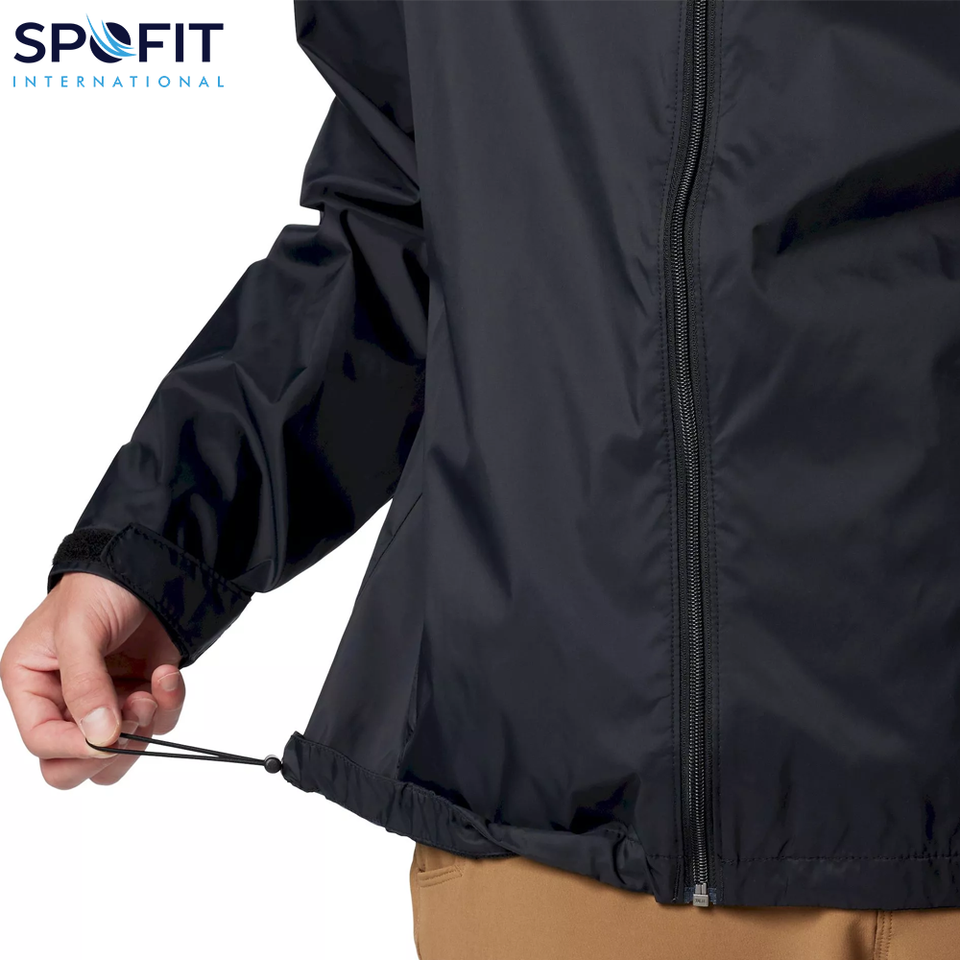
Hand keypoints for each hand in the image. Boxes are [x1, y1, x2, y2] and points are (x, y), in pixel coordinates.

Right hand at [1, 571, 185, 787]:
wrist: (150, 564)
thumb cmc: (99, 587)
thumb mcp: (80, 629)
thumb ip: (85, 684)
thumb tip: (98, 738)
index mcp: (32, 683)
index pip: (42, 741)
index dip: (73, 749)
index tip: (107, 738)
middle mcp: (64, 700)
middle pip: (73, 765)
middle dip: (108, 750)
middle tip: (132, 715)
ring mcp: (105, 701)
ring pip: (120, 753)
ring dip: (144, 727)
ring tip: (151, 690)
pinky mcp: (141, 693)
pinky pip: (157, 723)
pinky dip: (168, 703)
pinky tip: (167, 673)